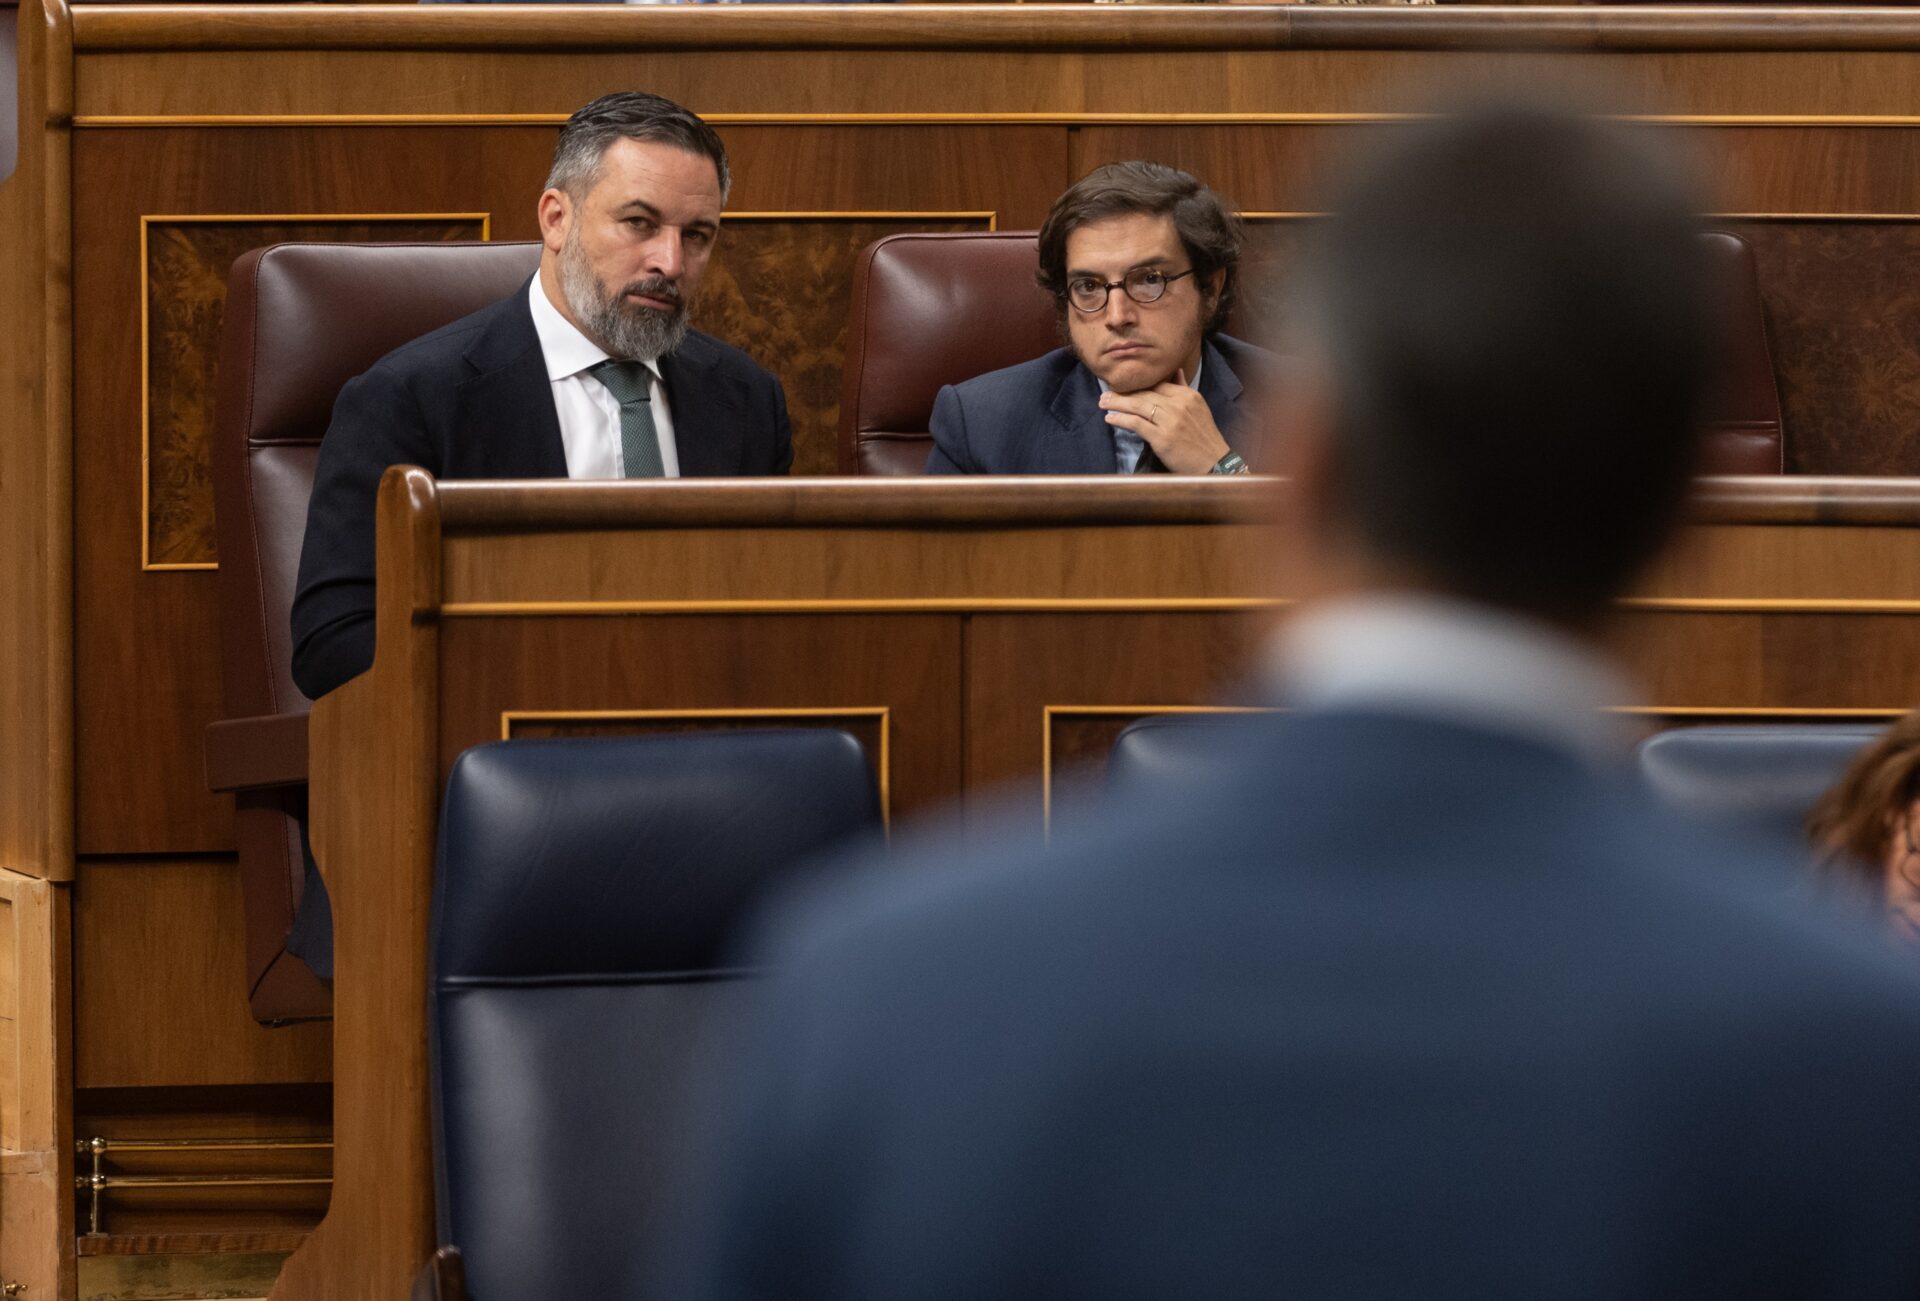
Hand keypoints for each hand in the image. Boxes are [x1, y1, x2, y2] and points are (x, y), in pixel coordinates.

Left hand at [1098, 370, 1229, 474]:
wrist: (1214, 462)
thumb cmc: (1204, 437)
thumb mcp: (1198, 408)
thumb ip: (1183, 389)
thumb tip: (1175, 371)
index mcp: (1187, 395)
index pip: (1156, 384)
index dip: (1137, 385)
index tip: (1122, 386)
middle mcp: (1179, 404)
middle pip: (1144, 393)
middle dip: (1122, 392)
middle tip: (1105, 393)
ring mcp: (1171, 421)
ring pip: (1138, 405)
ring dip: (1117, 403)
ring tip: (1103, 403)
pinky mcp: (1162, 437)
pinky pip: (1136, 424)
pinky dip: (1121, 419)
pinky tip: (1110, 419)